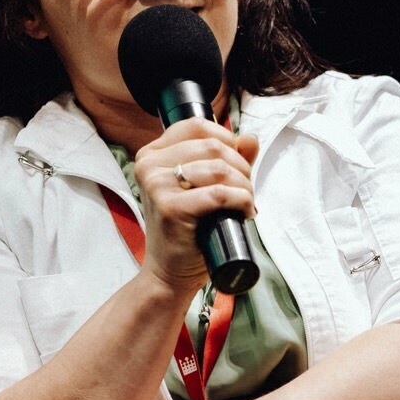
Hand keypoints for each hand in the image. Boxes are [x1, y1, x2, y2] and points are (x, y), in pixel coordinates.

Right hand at [134, 118, 259, 292]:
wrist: (169, 273)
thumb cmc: (187, 231)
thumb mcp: (204, 187)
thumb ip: (227, 159)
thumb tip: (250, 138)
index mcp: (152, 155)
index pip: (197, 126)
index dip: (227, 141)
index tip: (235, 165)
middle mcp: (149, 165)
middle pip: (213, 146)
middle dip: (241, 167)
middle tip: (245, 191)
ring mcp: (157, 186)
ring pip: (220, 168)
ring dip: (244, 186)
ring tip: (245, 203)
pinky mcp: (170, 207)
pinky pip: (220, 194)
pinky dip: (241, 201)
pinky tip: (244, 212)